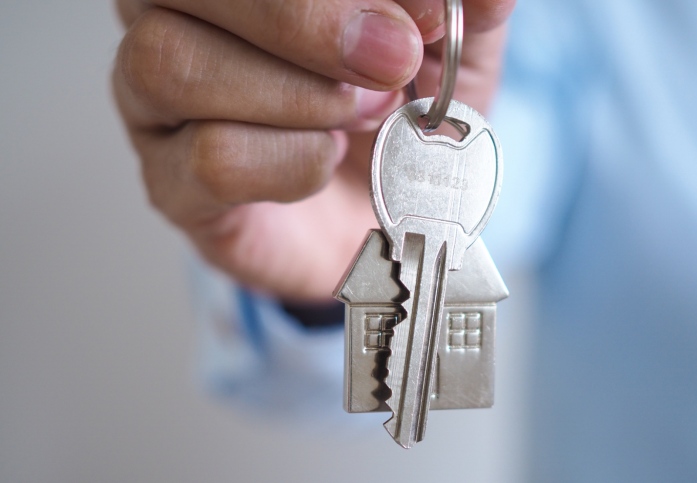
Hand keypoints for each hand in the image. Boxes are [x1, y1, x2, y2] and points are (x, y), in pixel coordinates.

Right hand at [113, 0, 513, 301]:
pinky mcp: (170, 184)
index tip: (421, 9)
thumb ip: (449, 9)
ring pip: (173, 66)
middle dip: (300, 18)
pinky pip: (208, 159)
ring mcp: (155, 105)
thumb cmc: (399, 120)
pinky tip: (326, 161)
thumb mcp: (444, 50)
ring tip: (366, 116)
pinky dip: (289, 161)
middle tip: (392, 57)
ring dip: (297, 95)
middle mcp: (173, 19)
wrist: (385, 221)